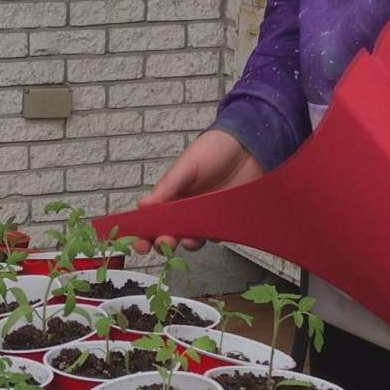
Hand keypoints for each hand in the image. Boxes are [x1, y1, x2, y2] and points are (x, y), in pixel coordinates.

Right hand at [132, 130, 263, 253]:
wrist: (250, 146)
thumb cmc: (214, 148)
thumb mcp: (186, 166)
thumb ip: (166, 187)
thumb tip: (142, 206)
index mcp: (171, 194)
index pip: (153, 218)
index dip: (144, 232)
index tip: (140, 243)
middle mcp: (186, 208)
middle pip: (169, 233)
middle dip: (163, 243)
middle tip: (163, 243)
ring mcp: (206, 215)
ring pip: (192, 238)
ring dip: (187, 243)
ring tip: (187, 240)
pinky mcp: (225, 219)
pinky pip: (216, 235)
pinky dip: (211, 238)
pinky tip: (210, 233)